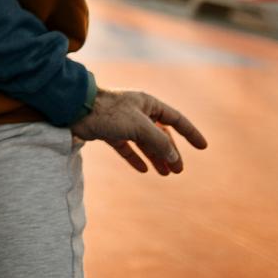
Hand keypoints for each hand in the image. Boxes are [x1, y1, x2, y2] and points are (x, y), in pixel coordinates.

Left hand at [70, 88, 206, 175]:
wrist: (74, 109)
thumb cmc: (108, 112)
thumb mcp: (140, 127)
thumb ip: (160, 142)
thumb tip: (174, 157)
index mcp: (148, 103)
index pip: (175, 119)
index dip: (190, 133)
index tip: (203, 146)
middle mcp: (137, 111)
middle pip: (160, 134)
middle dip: (170, 152)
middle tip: (178, 171)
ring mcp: (122, 122)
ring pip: (144, 142)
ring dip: (155, 157)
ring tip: (165, 173)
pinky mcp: (108, 131)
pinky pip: (127, 147)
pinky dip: (135, 157)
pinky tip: (143, 169)